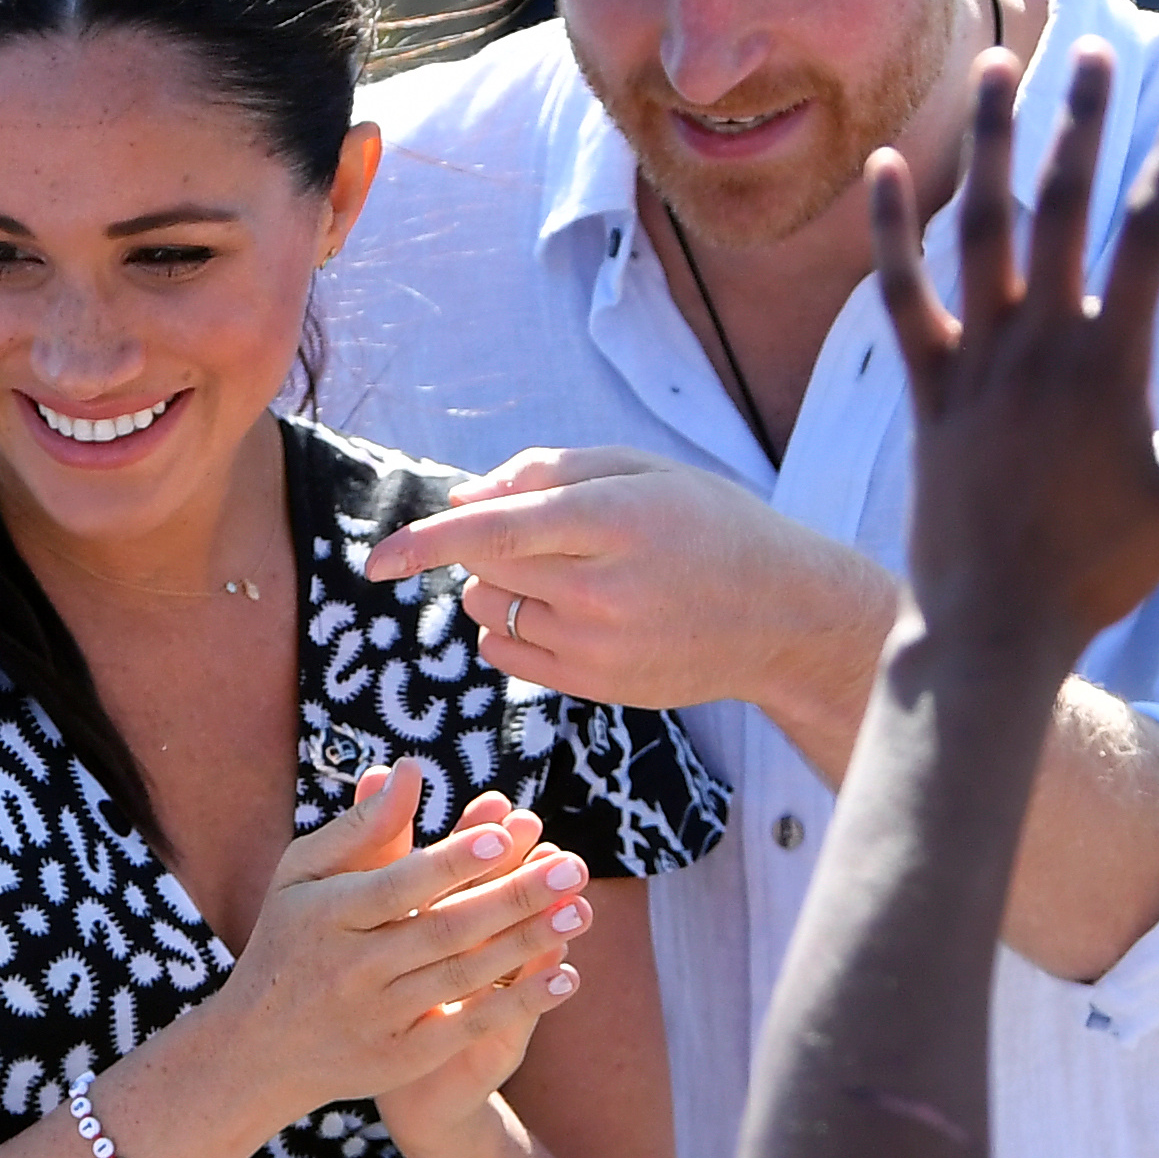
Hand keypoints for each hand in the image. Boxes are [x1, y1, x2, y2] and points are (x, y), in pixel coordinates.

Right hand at [187, 766, 591, 1144]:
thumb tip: (409, 771)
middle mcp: (352, 968)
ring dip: (527, 944)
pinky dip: (518, 1003)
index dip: (452, 860)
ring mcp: (377, 1016)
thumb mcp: (305, 876)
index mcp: (328, 914)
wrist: (260, 1049)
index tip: (504, 831)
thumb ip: (361, 828)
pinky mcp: (400, 1058)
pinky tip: (564, 976)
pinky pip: (467, 1026)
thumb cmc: (293, 939)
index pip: (399, 884)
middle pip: (443, 929)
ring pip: (463, 976)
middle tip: (573, 866)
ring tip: (580, 909)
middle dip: (513, 897)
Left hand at [369, 443, 894, 722]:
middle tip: (546, 530)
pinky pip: (506, 652)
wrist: (782, 616)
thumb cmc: (709, 525)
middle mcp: (604, 589)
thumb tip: (462, 497)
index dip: (430, 541)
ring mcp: (599, 647)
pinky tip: (567, 610)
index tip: (376, 561)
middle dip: (485, 540)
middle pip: (486, 564)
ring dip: (499, 582)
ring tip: (566, 571)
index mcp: (617, 519)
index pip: (500, 528)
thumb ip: (546, 470)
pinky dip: (512, 625)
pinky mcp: (594, 687)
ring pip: (490, 608)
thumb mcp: (642, 470)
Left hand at [866, 47, 1158, 665]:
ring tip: (995, 68)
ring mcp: (977, 359)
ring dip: (989, 145)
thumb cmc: (1101, 566)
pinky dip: (891, 231)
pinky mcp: (926, 385)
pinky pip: (901, 295)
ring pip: (981, 229)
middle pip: (1067, 207)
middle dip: (1084, 122)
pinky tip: (883, 168)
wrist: (995, 626)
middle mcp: (1043, 343)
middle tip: (1092, 50)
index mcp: (1114, 361)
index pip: (1150, 236)